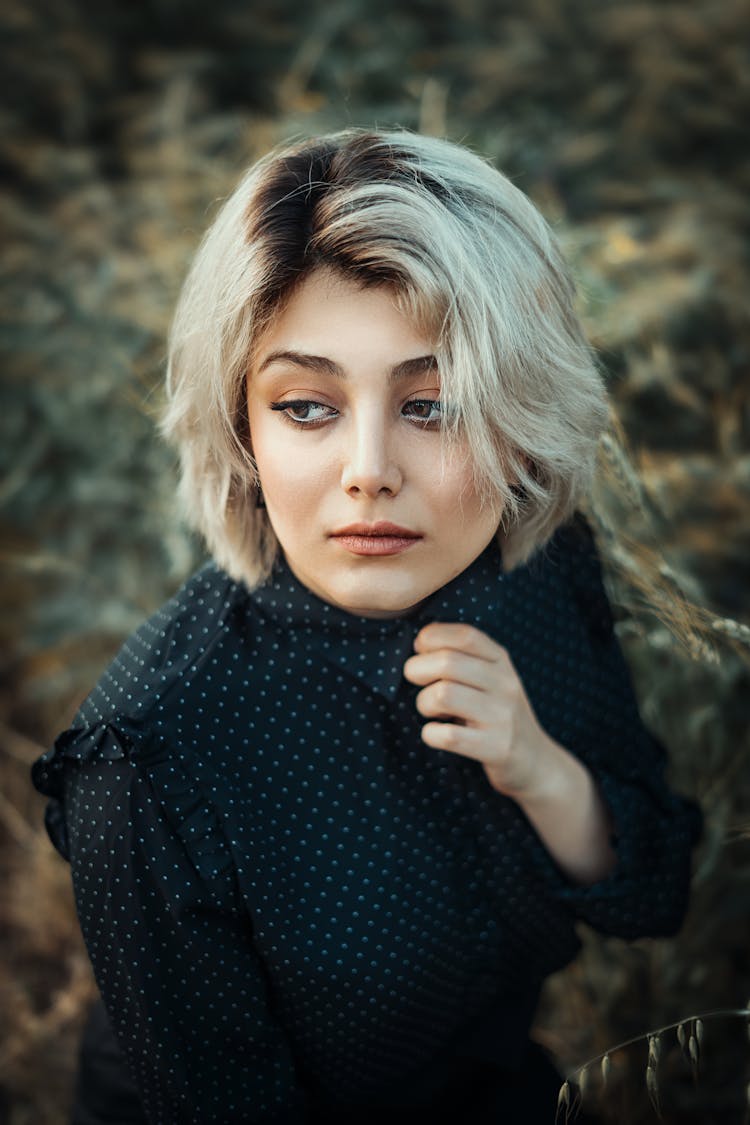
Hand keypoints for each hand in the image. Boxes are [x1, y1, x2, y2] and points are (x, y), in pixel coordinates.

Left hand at [402, 622, 555, 799]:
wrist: (534, 760)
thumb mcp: (489, 677)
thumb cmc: (496, 713)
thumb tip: (420, 641)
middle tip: (418, 684)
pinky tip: (436, 734)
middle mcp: (505, 684)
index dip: (433, 637)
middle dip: (417, 670)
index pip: (466, 635)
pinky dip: (430, 734)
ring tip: (432, 711)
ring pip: (443, 695)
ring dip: (424, 703)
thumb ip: (461, 656)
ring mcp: (502, 717)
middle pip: (448, 662)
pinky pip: (448, 736)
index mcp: (501, 661)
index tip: (420, 651)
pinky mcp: (496, 748)